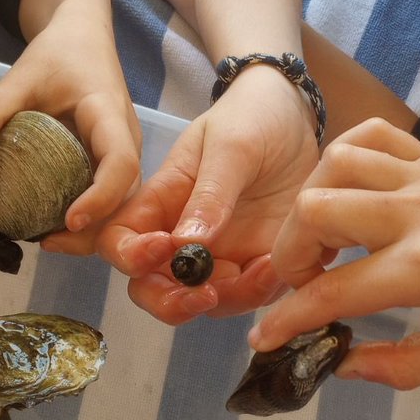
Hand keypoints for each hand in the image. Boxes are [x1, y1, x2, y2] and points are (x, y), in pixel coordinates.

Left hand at [0, 0, 141, 246]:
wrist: (83, 37)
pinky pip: (111, 197)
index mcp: (111, 116)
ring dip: (94, 230)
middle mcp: (128, 140)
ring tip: (50, 242)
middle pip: (127, 196)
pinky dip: (90, 219)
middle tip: (50, 244)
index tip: (68, 220)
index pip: (120, 163)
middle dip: (97, 229)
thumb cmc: (60, 52)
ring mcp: (125, 154)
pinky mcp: (114, 162)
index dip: (100, 197)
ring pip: (123, 204)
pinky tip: (56, 228)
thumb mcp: (24, 74)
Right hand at [90, 64, 317, 323]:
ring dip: (227, 299)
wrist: (300, 117)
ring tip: (262, 269)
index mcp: (159, 204)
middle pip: (152, 288)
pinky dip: (260, 292)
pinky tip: (276, 266)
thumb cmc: (252, 117)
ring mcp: (220, 256)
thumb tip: (186, 245)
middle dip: (170, 303)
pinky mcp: (257, 265)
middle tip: (204, 294)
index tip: (162, 247)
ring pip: (203, 303)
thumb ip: (210, 193)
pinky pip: (250, 296)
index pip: (120, 242)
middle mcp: (181, 238)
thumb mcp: (231, 145)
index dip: (130, 256)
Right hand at [249, 117, 419, 388]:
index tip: (264, 339)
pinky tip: (346, 188)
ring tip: (321, 235)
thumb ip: (400, 366)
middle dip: (291, 251)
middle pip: (316, 210)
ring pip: (336, 163)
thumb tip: (342, 365)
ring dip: (312, 200)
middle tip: (303, 280)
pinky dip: (346, 156)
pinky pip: (373, 135)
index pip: (333, 293)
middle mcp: (417, 214)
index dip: (287, 319)